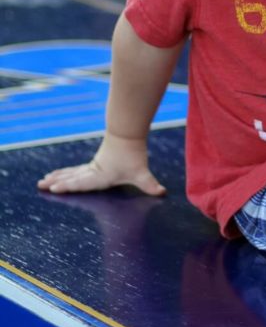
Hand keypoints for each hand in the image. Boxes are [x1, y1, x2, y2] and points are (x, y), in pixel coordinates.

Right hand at [37, 133, 165, 196]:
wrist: (127, 134)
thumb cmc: (133, 155)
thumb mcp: (141, 172)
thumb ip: (150, 184)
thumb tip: (163, 192)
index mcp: (101, 176)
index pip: (82, 183)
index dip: (68, 186)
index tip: (54, 188)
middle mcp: (93, 171)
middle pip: (72, 177)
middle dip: (56, 182)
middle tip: (41, 185)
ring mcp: (92, 167)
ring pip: (71, 172)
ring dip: (58, 176)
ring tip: (43, 180)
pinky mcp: (94, 163)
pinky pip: (76, 169)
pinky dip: (65, 172)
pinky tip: (57, 174)